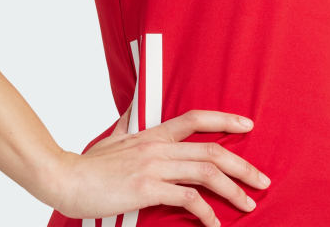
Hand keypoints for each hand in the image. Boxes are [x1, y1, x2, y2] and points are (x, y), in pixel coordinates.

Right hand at [50, 106, 271, 226]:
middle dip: (242, 165)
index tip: (248, 125)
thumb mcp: (112, 137)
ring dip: (233, 189)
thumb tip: (130, 113)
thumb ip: (127, 126)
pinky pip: (187, 199)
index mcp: (153, 133)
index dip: (225, 120)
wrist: (67, 178)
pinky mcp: (148, 187)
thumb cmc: (89, 163)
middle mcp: (159, 145)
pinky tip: (215, 225)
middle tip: (263, 180)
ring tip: (249, 204)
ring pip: (206, 172)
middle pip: (211, 150)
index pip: (196, 118)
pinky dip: (206, 213)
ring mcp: (154, 165)